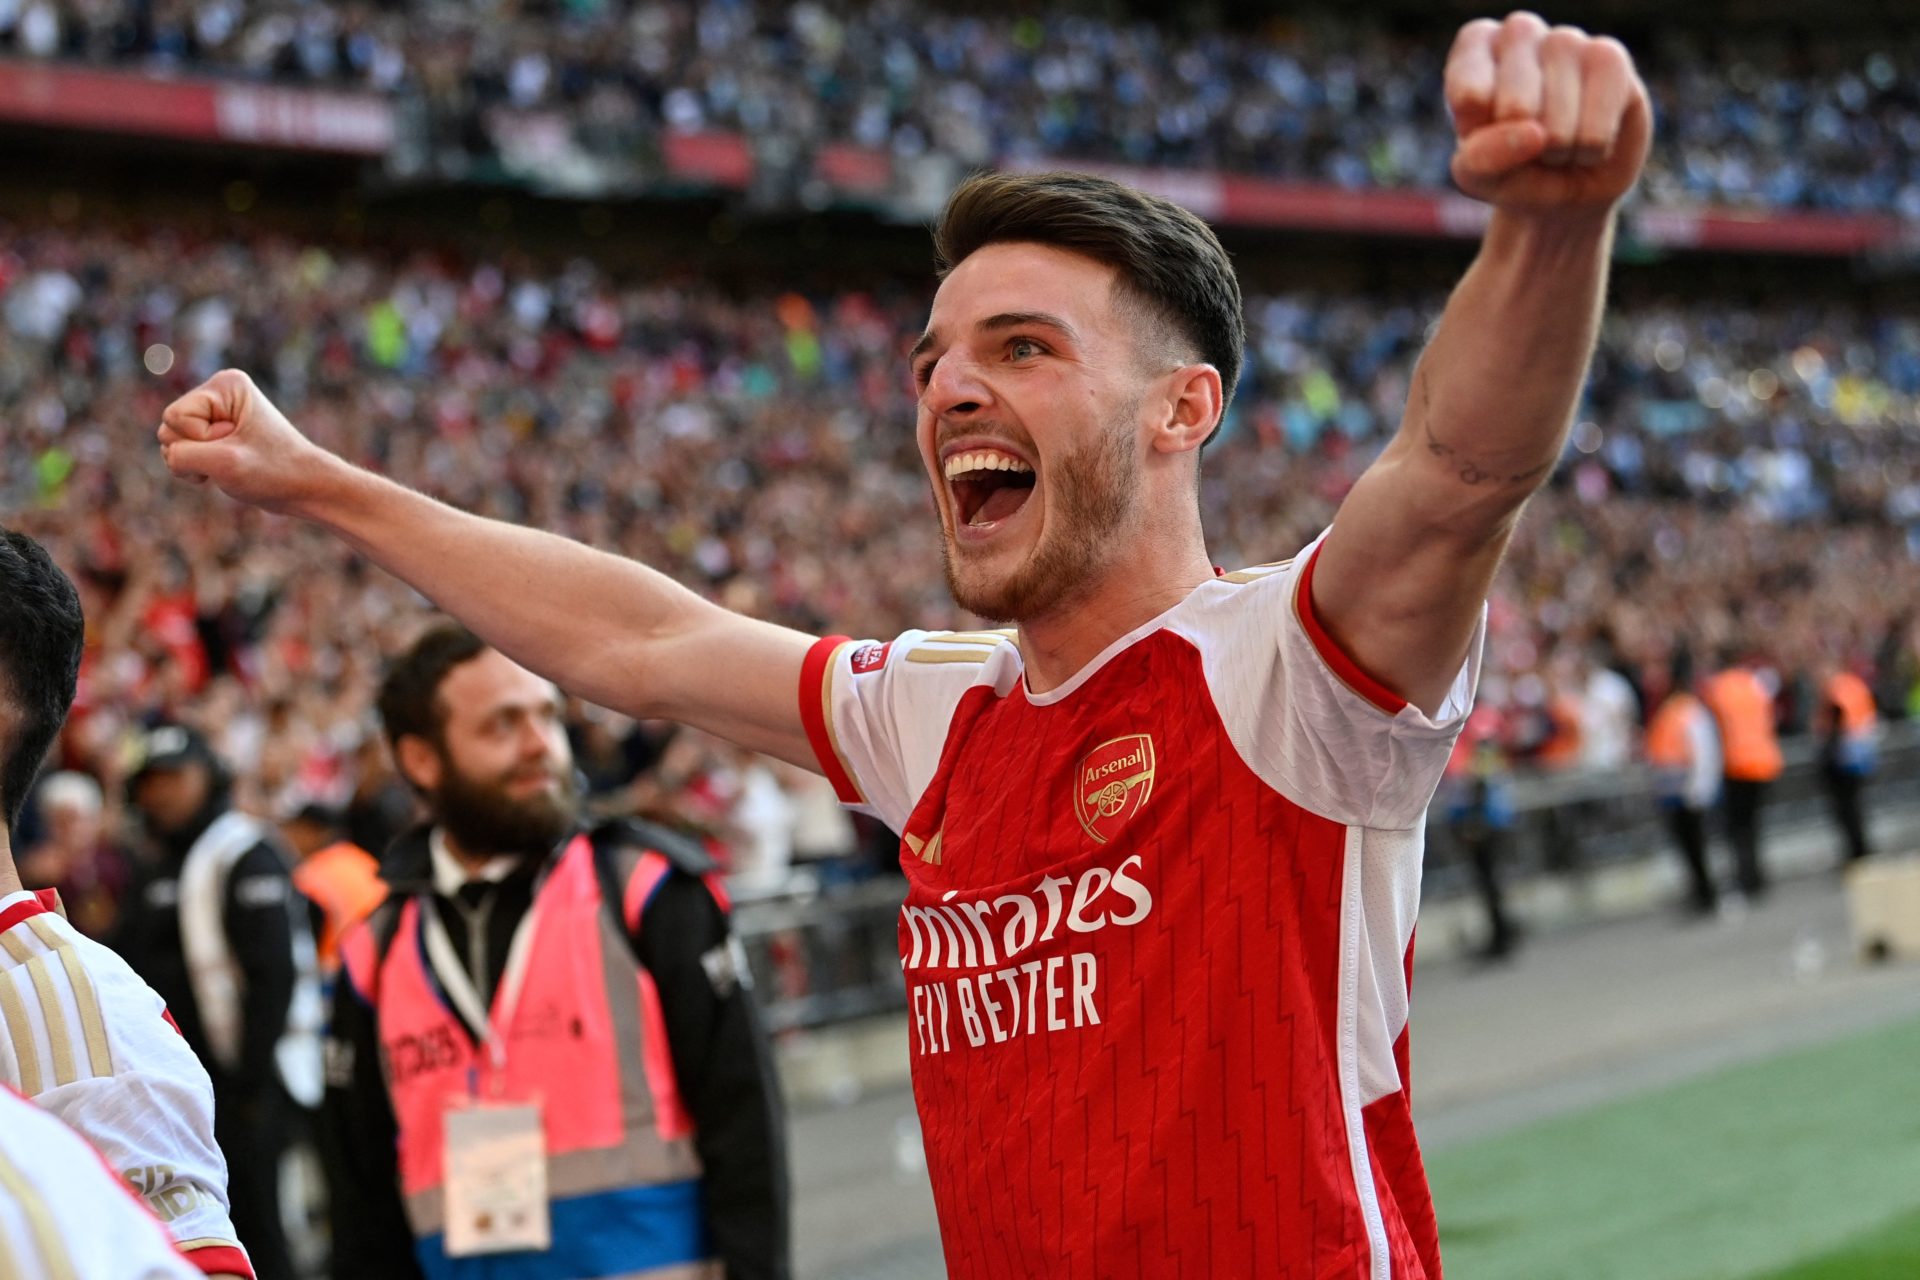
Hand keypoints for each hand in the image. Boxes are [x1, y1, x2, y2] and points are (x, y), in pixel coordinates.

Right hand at [156, 370, 333, 513]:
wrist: (305, 488)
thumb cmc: (273, 472)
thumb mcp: (223, 463)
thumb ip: (181, 454)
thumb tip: (169, 452)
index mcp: (226, 385)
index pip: (176, 417)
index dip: (201, 440)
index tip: (239, 443)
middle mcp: (218, 392)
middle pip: (168, 428)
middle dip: (195, 452)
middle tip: (234, 456)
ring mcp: (214, 414)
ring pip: (171, 443)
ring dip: (194, 463)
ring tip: (230, 465)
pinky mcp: (212, 434)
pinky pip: (180, 453)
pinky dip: (196, 468)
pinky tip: (223, 470)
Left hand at [1445, 13, 1650, 213]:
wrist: (1568, 181)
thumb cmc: (1511, 167)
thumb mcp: (1478, 174)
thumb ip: (1482, 158)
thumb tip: (1535, 135)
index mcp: (1475, 46)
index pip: (1468, 94)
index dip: (1480, 133)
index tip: (1484, 129)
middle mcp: (1519, 32)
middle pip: (1515, 107)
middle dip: (1522, 146)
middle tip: (1527, 141)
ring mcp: (1567, 39)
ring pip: (1557, 123)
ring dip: (1557, 153)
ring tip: (1557, 142)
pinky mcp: (1610, 58)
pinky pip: (1595, 129)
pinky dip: (1590, 151)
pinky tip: (1588, 138)